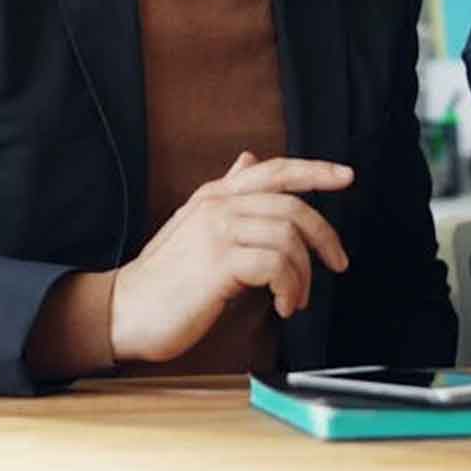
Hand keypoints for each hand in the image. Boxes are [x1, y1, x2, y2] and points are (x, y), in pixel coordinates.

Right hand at [107, 153, 352, 362]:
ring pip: (288, 238)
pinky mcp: (218, 262)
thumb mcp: (196, 225)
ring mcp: (216, 231)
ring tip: (296, 298)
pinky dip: (290, 288)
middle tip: (338, 263)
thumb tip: (249, 159)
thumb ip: (226, 193)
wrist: (124, 311)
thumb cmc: (165, 276)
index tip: (347, 176)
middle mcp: (218, 205)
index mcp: (216, 194)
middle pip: (293, 206)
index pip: (275, 170)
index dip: (315, 170)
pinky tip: (283, 305)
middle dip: (324, 236)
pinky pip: (276, 265)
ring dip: (304, 274)